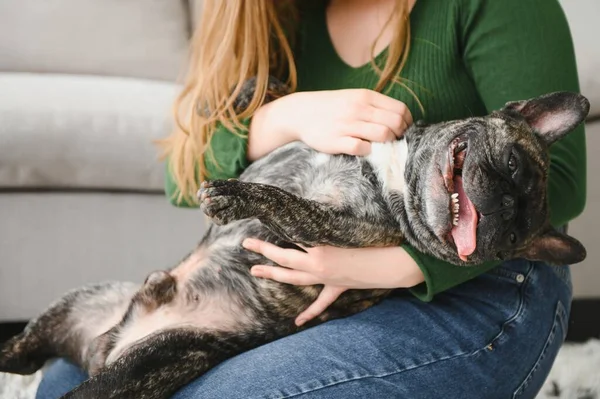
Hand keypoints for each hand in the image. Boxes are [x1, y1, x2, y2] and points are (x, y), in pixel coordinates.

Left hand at [242, 238, 423, 325]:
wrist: (389, 262)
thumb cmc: (369, 239)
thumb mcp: (343, 228)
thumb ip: (321, 224)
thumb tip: (301, 217)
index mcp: (319, 250)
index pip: (286, 244)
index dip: (267, 242)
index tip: (250, 237)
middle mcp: (318, 266)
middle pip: (284, 261)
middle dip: (265, 253)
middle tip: (246, 245)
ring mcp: (327, 279)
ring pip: (295, 280)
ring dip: (276, 275)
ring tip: (256, 271)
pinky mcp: (337, 287)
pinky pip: (321, 303)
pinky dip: (309, 312)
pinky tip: (297, 322)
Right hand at [253, 89, 412, 156]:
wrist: (300, 113)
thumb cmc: (332, 107)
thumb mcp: (354, 97)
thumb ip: (375, 106)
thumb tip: (401, 119)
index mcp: (365, 96)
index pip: (400, 109)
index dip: (407, 122)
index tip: (403, 129)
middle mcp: (358, 109)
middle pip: (395, 123)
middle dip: (400, 134)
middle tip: (394, 140)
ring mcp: (347, 125)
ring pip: (383, 135)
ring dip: (387, 143)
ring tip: (381, 145)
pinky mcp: (337, 141)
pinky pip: (362, 148)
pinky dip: (367, 150)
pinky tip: (363, 148)